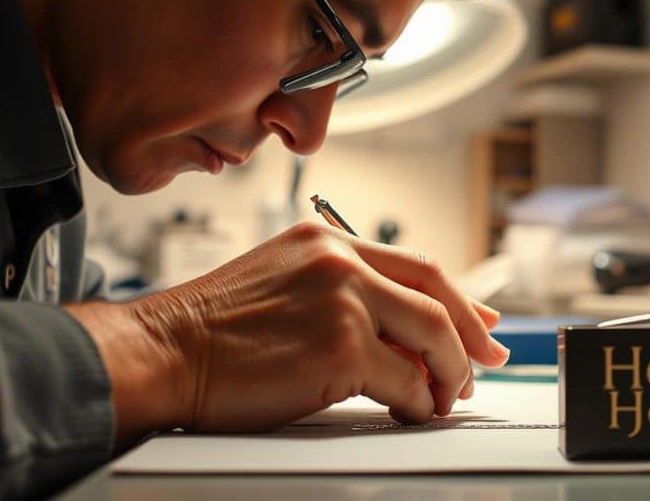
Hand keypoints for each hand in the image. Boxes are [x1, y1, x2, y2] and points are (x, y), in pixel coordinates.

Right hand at [75, 222, 508, 441]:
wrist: (162, 351)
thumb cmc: (212, 329)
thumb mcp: (284, 285)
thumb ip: (344, 296)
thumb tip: (402, 333)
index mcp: (326, 240)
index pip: (415, 264)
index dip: (458, 296)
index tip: (481, 320)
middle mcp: (340, 260)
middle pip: (437, 291)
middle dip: (472, 332)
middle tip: (487, 361)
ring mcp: (343, 300)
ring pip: (432, 335)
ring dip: (449, 372)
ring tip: (447, 396)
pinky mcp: (341, 346)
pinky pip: (405, 380)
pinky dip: (419, 400)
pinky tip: (415, 410)